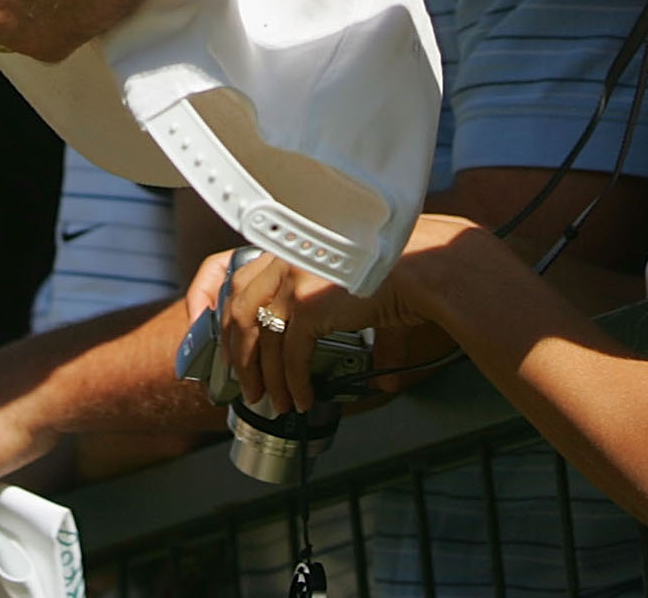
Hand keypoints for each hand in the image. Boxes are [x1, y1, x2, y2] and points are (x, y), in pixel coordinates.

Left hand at [188, 219, 472, 416]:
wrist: (424, 265)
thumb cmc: (402, 271)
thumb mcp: (358, 286)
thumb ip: (356, 326)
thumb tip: (382, 376)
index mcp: (288, 246)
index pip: (237, 278)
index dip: (223, 312)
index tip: (223, 339)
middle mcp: (283, 258)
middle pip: (237, 309)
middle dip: (236, 352)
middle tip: (244, 381)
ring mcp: (291, 280)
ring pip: (259, 338)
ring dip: (263, 376)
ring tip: (272, 400)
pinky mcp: (307, 306)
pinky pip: (290, 356)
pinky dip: (292, 383)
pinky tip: (301, 398)